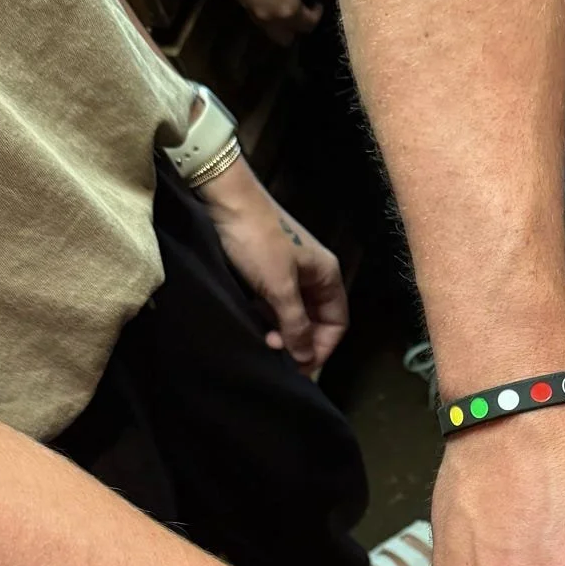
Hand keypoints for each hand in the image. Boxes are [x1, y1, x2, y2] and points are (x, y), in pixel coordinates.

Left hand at [197, 157, 347, 371]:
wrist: (227, 201)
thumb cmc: (258, 242)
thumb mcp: (280, 288)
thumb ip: (295, 324)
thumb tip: (305, 357)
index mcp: (327, 276)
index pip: (337, 323)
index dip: (322, 348)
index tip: (299, 365)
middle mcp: (315, 275)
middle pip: (318, 321)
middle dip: (300, 341)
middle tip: (276, 353)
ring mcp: (293, 272)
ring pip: (296, 313)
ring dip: (283, 330)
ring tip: (264, 340)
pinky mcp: (270, 270)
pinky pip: (278, 303)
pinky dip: (270, 317)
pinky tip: (256, 323)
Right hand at [218, 0, 322, 46]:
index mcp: (289, 10)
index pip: (308, 25)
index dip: (316, 15)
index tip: (317, 3)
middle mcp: (270, 18)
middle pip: (285, 38)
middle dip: (295, 28)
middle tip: (300, 11)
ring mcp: (251, 11)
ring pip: (268, 28)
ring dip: (277, 20)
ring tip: (281, 2)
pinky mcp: (238, 0)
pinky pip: (254, 12)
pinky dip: (263, 8)